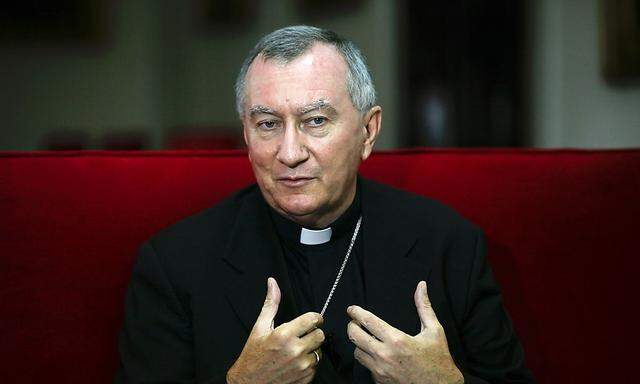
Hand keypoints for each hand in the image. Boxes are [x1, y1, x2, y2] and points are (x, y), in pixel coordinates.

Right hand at [226, 277, 324, 383]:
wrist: (249, 383)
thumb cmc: (253, 354)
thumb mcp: (260, 327)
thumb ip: (271, 304)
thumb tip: (272, 282)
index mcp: (284, 335)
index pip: (313, 319)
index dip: (314, 318)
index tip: (311, 320)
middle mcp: (295, 350)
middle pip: (320, 335)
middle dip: (313, 333)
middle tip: (302, 335)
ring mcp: (301, 366)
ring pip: (319, 351)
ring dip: (311, 349)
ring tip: (296, 350)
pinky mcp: (305, 378)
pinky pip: (316, 365)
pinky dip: (308, 363)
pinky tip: (295, 362)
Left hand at [347, 281, 462, 383]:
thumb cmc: (438, 359)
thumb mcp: (434, 330)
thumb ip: (424, 307)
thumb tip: (421, 286)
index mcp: (397, 340)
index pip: (368, 321)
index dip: (356, 312)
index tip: (351, 309)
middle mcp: (385, 355)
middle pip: (355, 336)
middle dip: (351, 326)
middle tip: (354, 322)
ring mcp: (381, 370)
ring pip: (357, 352)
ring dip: (359, 343)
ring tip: (366, 338)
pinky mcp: (380, 381)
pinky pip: (366, 367)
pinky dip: (368, 358)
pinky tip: (376, 354)